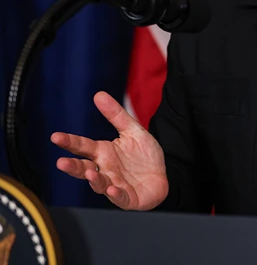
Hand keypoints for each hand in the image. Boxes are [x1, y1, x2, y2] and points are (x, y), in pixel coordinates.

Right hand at [50, 91, 167, 210]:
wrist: (163, 174)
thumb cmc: (144, 156)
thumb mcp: (133, 131)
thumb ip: (116, 115)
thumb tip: (99, 94)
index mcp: (103, 153)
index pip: (83, 146)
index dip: (70, 142)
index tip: (55, 137)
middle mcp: (105, 170)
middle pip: (84, 168)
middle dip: (73, 166)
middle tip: (61, 162)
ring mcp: (114, 185)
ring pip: (99, 184)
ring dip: (94, 180)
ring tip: (90, 172)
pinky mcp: (128, 198)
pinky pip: (120, 197)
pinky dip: (115, 194)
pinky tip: (112, 189)